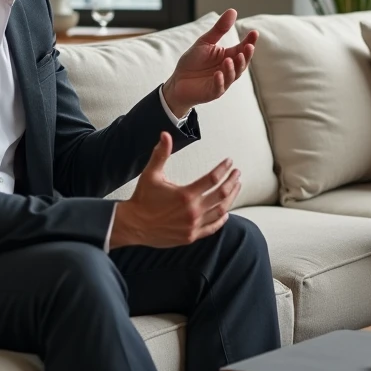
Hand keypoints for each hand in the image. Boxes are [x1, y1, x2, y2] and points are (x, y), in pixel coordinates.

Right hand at [109, 133, 241, 248]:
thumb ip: (160, 154)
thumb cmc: (142, 198)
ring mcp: (193, 225)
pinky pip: (212, 227)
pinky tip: (226, 211)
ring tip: (236, 187)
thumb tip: (165, 134)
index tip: (229, 161)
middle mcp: (192, 211)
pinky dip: (221, 219)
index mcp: (185, 194)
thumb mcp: (151, 174)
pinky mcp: (191, 236)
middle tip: (237, 173)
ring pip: (221, 211)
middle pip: (221, 194)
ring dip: (231, 198)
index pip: (212, 179)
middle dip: (232, 181)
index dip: (223, 168)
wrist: (133, 225)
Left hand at [162, 9, 257, 118]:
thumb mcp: (205, 42)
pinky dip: (220, 81)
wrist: (178, 80)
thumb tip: (233, 11)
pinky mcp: (213, 92)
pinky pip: (219, 87)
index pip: (242, 48)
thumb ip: (220, 29)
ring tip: (229, 60)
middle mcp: (228, 69)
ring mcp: (223, 81)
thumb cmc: (193, 61)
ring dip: (232, 68)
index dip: (249, 41)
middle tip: (248, 47)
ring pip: (233, 75)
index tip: (254, 32)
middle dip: (246, 56)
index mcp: (228, 56)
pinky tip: (218, 74)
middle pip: (242, 63)